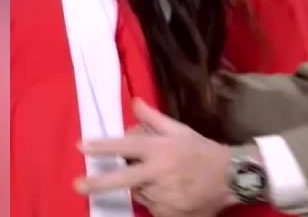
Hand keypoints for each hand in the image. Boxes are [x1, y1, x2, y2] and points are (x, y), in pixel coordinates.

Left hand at [74, 98, 234, 216]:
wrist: (230, 178)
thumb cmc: (202, 151)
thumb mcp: (180, 131)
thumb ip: (154, 119)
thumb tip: (133, 102)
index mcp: (161, 150)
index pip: (126, 146)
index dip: (103, 146)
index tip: (81, 145)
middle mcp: (159, 173)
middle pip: (122, 179)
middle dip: (98, 182)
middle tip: (77, 184)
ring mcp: (163, 196)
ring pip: (137, 192)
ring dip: (140, 185)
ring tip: (161, 178)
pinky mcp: (167, 213)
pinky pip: (150, 206)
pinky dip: (153, 199)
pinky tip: (168, 191)